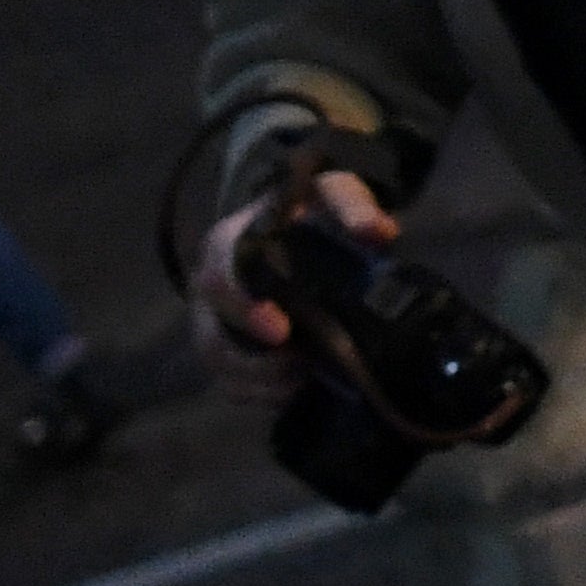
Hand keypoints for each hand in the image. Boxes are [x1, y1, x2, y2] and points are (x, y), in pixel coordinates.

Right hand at [190, 167, 398, 396]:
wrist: (297, 222)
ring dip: (258, 383)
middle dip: (251, 360)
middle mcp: (208, 287)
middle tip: (298, 368)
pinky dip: (259, 393)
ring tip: (302, 382)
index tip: (282, 331)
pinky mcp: (225, 348)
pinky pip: (229, 382)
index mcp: (227, 244)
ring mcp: (212, 321)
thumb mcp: (333, 192)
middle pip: (210, 335)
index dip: (245, 310)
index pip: (219, 279)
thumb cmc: (311, 208)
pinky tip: (295, 391)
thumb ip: (352, 205)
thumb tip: (377, 231)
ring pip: (218, 366)